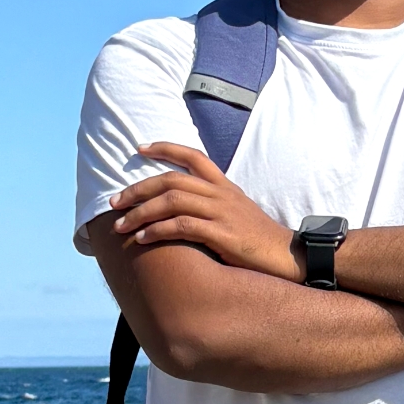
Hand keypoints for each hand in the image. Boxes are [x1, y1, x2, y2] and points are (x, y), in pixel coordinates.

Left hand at [110, 144, 302, 280]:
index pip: (193, 155)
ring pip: (172, 201)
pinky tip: (142, 238)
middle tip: (114, 201)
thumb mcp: (237, 212)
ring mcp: (221, 212)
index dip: (165, 147)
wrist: (288, 256)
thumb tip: (184, 207)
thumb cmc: (258, 239)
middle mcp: (221, 193)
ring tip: (120, 225)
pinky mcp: (221, 234)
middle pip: (171, 179)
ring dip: (140, 212)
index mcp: (224, 185)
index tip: (139, 149)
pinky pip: (181, 226)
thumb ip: (213, 204)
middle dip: (138, 189)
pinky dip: (157, 230)